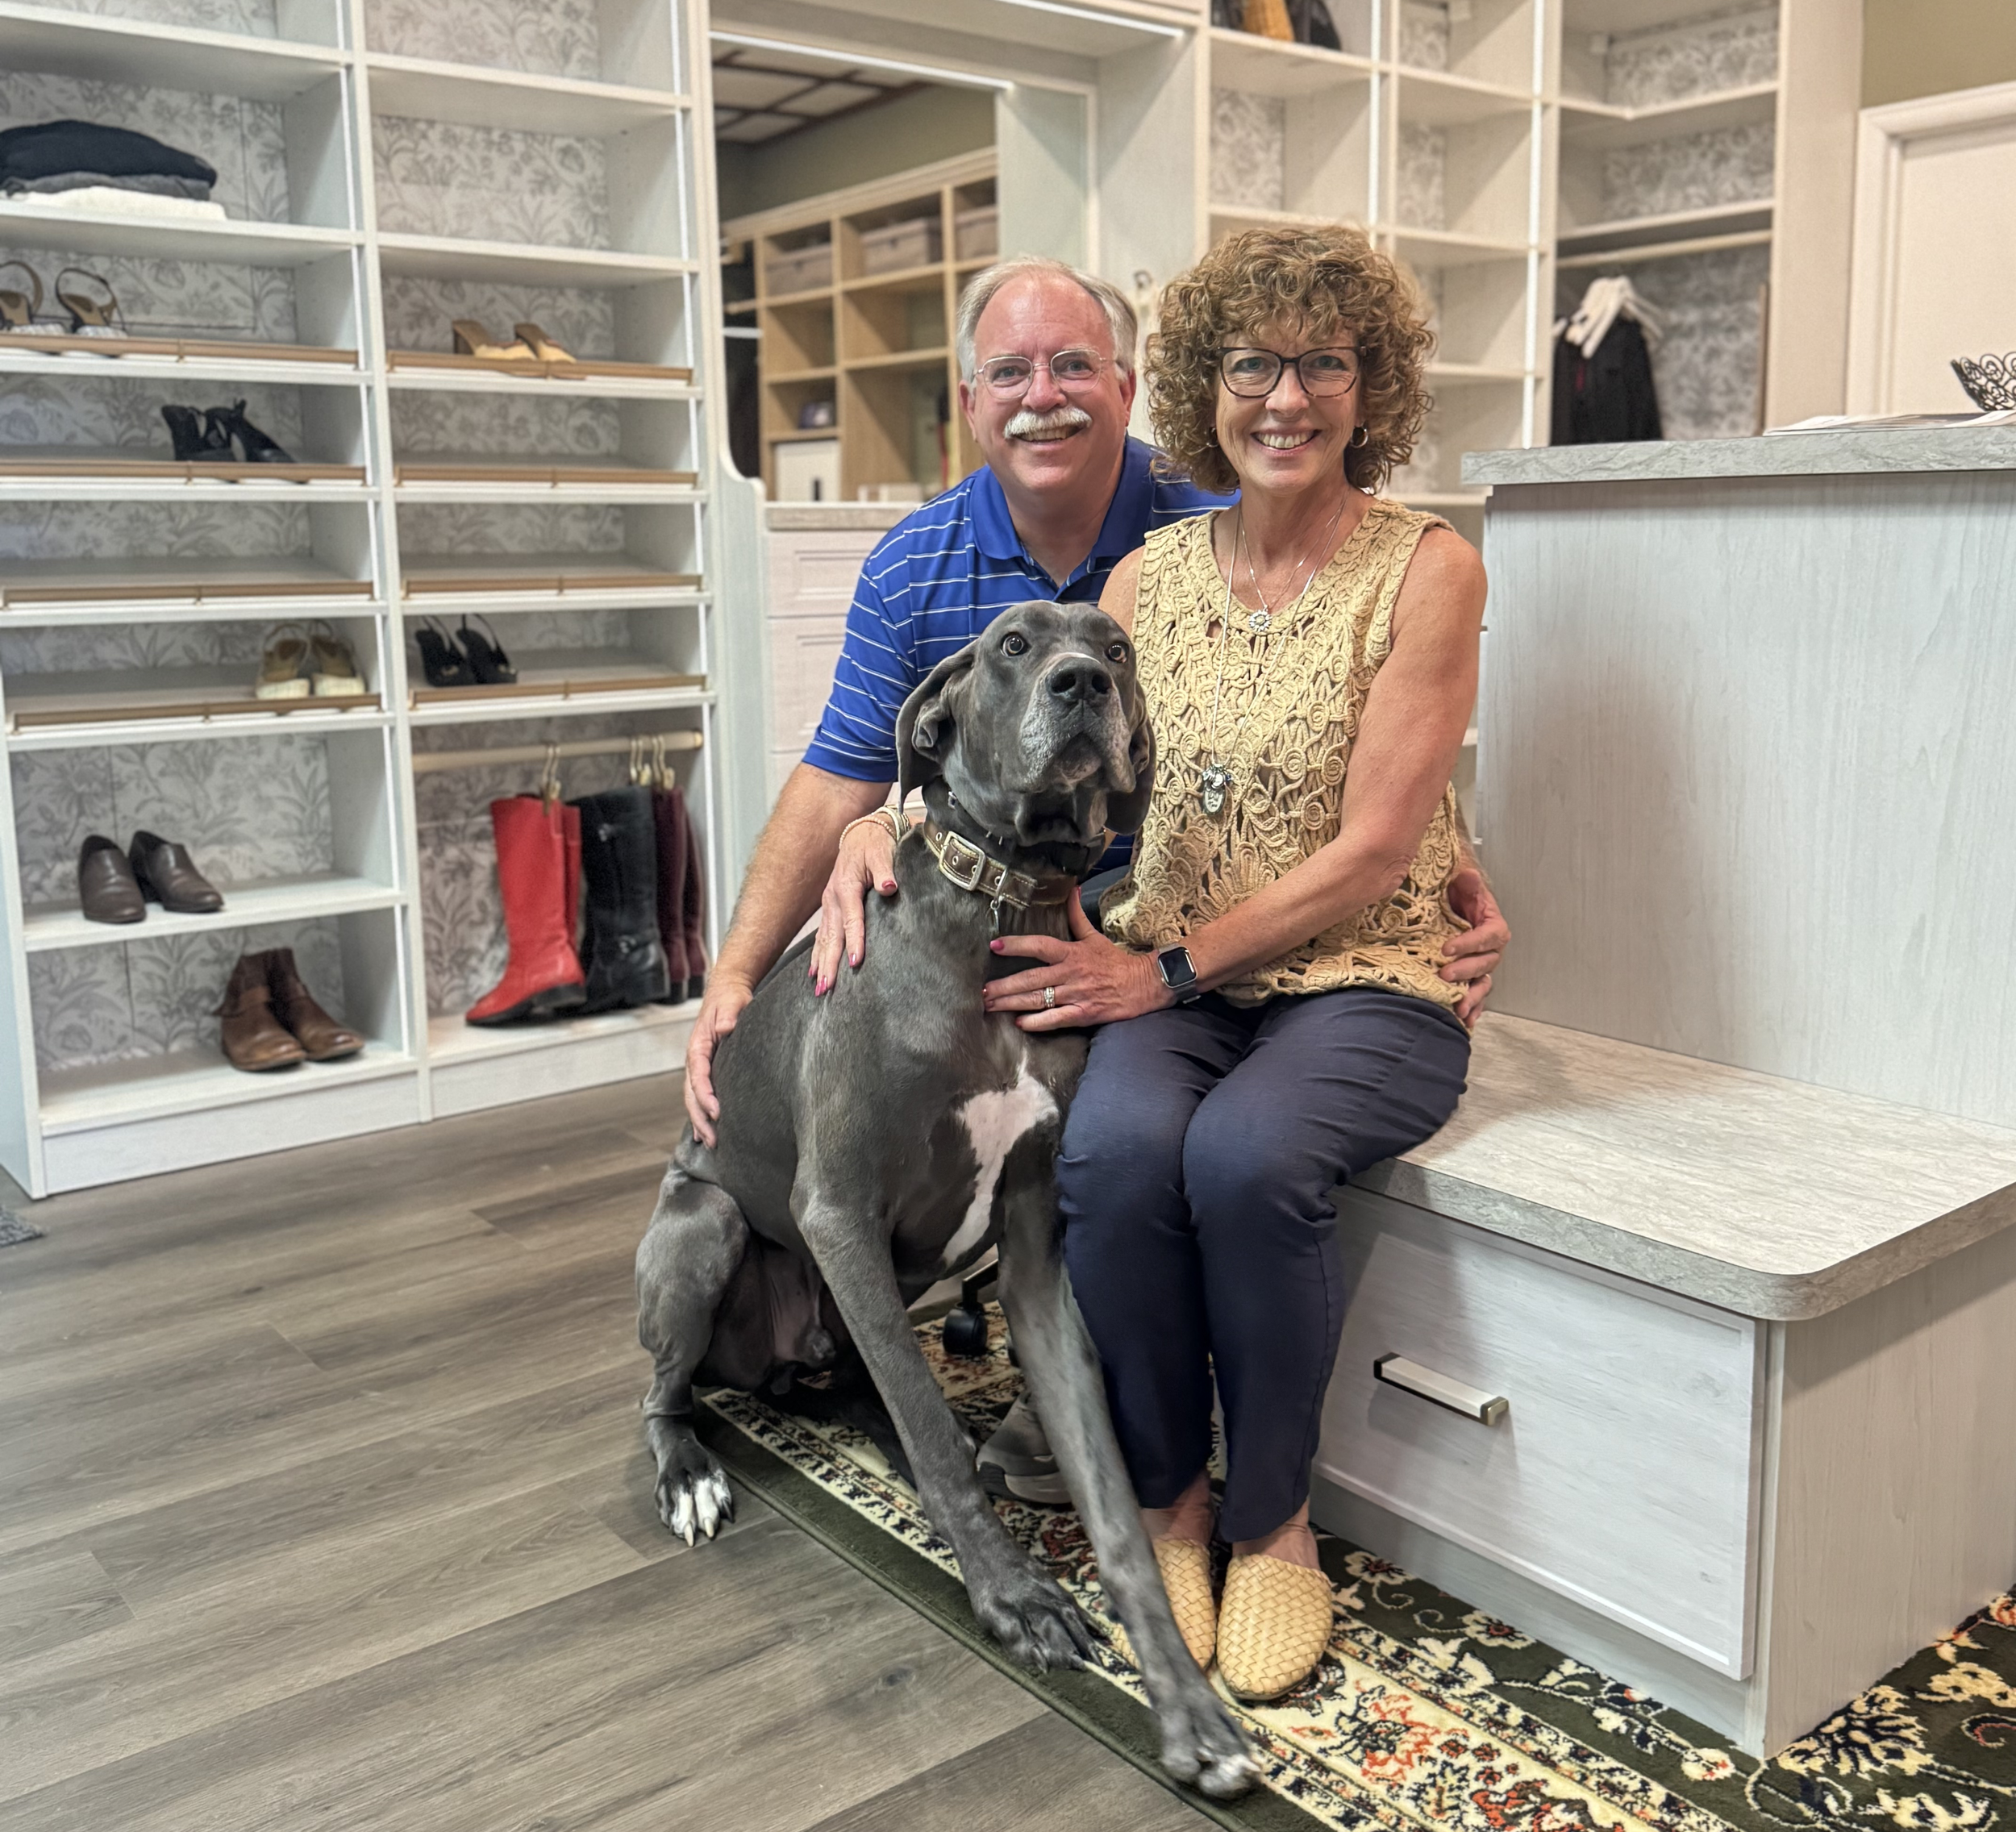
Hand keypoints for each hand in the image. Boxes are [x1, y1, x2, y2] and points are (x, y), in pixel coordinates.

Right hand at [684, 975, 752, 1146]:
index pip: (698, 1075)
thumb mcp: (732, 1001)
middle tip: (714, 1140)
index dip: (705, 1095)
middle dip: (701, 1118)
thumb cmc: (730, 998)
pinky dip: (702, 1115)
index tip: (716, 1113)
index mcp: (698, 1046)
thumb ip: (729, 1014)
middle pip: (692, 1094)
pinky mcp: (707, 1071)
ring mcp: (698, 1067)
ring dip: (701, 1122)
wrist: (725, 993)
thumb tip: (726, 1027)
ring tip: (711, 1144)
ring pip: (694, 1099)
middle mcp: (694, 1060)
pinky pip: (700, 1096)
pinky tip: (706, 1134)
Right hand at [810, 812, 898, 995]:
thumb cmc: (874, 842)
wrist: (861, 832)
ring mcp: (829, 904)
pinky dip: (817, 954)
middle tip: (828, 987)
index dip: (854, 941)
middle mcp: (833, 898)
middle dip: (829, 962)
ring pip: (823, 939)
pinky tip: (814, 972)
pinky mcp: (830, 907)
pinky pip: (821, 935)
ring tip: (820, 987)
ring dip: (821, 963)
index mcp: (846, 886)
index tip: (856, 962)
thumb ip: (885, 870)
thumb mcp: (882, 851)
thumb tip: (889, 886)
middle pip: (832, 936)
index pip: (852, 919)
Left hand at [982, 889, 1172, 1030]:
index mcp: (1072, 953)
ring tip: (990, 1006)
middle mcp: (1071, 974)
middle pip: (1031, 979)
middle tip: (981, 991)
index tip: (995, 945)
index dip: (1017, 945)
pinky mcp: (1083, 1015)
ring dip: (1012, 1003)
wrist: (1143, 984)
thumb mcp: (1094, 936)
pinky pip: (1056, 1019)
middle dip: (1004, 986)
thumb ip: (1076, 915)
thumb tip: (1071, 889)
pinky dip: (1037, 1022)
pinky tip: (1019, 1023)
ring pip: (1038, 1000)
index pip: (1040, 946)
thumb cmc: (1116, 961)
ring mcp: (1076, 995)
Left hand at [1442, 865, 1508, 1028]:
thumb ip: (1467, 882)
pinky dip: (1473, 1009)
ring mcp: (1482, 966)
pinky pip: (1476, 996)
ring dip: (1472, 997)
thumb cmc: (1457, 895)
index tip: (1447, 948)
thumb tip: (1468, 876)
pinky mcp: (1472, 978)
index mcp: (1493, 926)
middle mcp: (1491, 949)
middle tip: (1444, 974)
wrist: (1449, 906)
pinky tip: (1465, 1021)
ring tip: (1458, 1006)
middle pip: (1485, 963)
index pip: (1488, 936)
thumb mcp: (1461, 883)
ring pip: (1483, 984)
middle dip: (1465, 970)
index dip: (1470, 943)